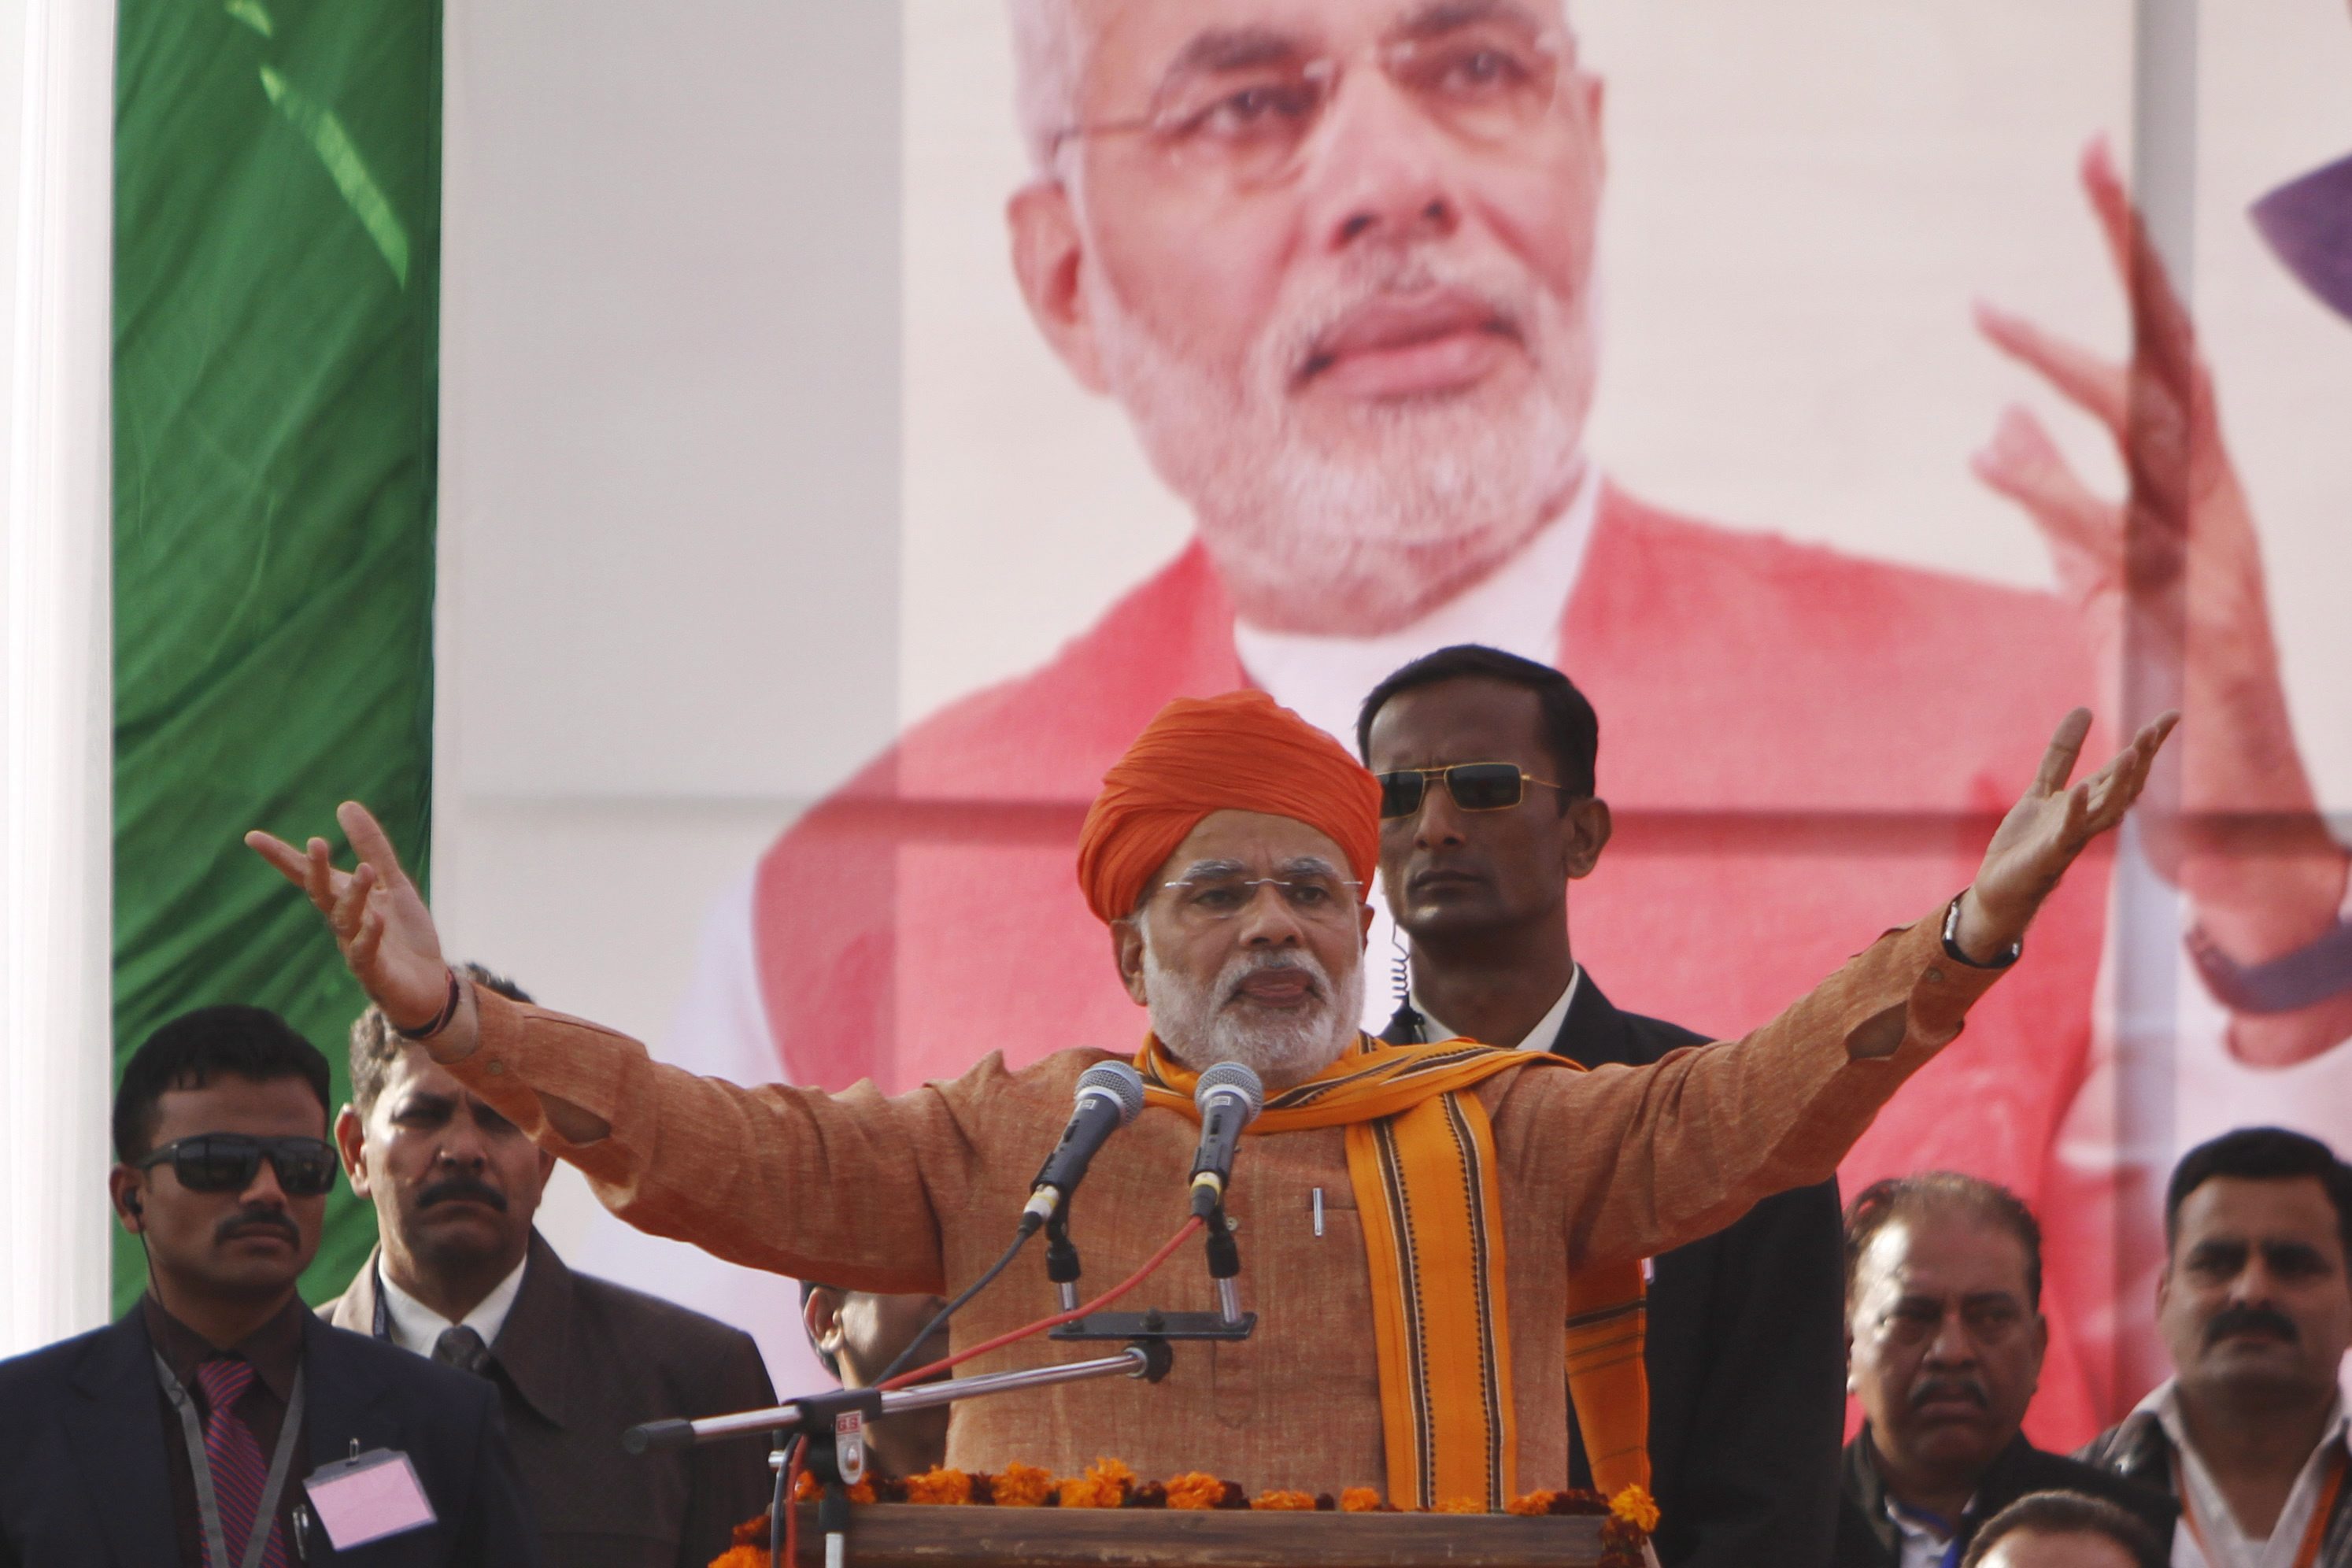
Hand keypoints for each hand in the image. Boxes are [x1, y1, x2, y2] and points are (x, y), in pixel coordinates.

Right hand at [247, 802, 458, 1040]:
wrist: (428, 987)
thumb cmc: (404, 936)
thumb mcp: (392, 884)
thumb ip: (372, 848)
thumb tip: (345, 805)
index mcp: (345, 901)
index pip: (308, 877)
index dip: (282, 857)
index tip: (253, 837)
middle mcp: (344, 924)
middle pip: (322, 895)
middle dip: (317, 871)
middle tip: (317, 843)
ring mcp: (356, 949)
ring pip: (345, 921)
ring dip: (354, 896)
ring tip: (365, 871)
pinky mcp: (374, 973)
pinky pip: (366, 953)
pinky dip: (369, 935)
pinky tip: (376, 918)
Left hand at [1956, 708, 2177, 961]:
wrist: (2001, 886)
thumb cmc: (2028, 840)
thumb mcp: (2043, 788)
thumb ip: (2063, 753)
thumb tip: (2084, 709)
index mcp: (2091, 801)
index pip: (2126, 768)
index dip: (2149, 743)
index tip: (2171, 715)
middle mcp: (2090, 818)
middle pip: (2125, 786)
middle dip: (2142, 759)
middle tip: (2154, 729)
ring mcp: (2073, 836)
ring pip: (2107, 808)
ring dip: (2120, 782)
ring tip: (2132, 753)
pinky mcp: (2050, 852)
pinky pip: (2067, 830)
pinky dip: (2075, 810)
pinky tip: (2080, 790)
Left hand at [1971, 138, 2349, 1056]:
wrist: (2234, 828)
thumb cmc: (2171, 701)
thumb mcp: (2098, 581)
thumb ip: (2052, 501)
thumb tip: (1995, 420)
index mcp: (2201, 492)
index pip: (2165, 354)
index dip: (2130, 264)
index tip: (2096, 165)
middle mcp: (2220, 511)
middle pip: (2175, 360)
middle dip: (2132, 258)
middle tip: (2092, 159)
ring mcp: (2214, 565)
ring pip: (2147, 438)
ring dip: (2067, 369)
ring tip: (1988, 314)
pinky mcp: (2190, 628)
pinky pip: (2113, 545)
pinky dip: (2050, 494)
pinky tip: (1991, 452)